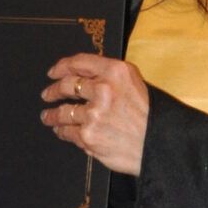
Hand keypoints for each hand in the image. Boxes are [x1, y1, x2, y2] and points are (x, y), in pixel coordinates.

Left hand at [42, 52, 149, 175]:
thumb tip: (84, 77)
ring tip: (48, 116)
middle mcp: (103, 90)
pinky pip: (68, 132)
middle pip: (67, 86)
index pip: (80, 62)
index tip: (53, 71)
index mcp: (116, 72)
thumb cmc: (151, 117)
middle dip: (53, 90)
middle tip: (47, 94)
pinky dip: (62, 131)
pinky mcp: (89, 136)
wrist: (160, 145)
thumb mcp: (135, 84)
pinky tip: (61, 131)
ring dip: (53, 115)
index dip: (62, 66)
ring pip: (63, 112)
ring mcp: (94, 114)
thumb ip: (111, 77)